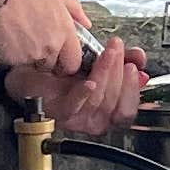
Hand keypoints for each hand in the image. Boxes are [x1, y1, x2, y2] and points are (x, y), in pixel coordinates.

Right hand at [0, 0, 89, 78]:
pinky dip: (8, 55)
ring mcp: (30, 55)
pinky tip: (3, 38)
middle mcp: (50, 46)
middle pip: (51, 67)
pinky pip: (11, 64)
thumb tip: (87, 23)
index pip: (73, 62)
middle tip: (31, 43)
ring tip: (15, 36)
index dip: (66, 62)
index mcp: (64, 31)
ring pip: (30, 66)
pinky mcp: (10, 60)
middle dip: (44, 60)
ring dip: (25, 57)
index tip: (58, 58)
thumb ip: (73, 9)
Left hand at [27, 37, 147, 141]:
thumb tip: (140, 59)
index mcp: (104, 110)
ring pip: (98, 103)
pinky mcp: (56, 113)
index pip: (127, 113)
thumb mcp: (97, 58)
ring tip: (106, 53)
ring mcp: (73, 118)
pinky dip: (83, 93)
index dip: (134, 92)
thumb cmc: (60, 66)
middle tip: (117, 50)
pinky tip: (88, 81)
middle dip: (119, 74)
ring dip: (105, 75)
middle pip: (115, 107)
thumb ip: (122, 59)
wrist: (29, 66)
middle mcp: (90, 119)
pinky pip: (74, 107)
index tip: (134, 68)